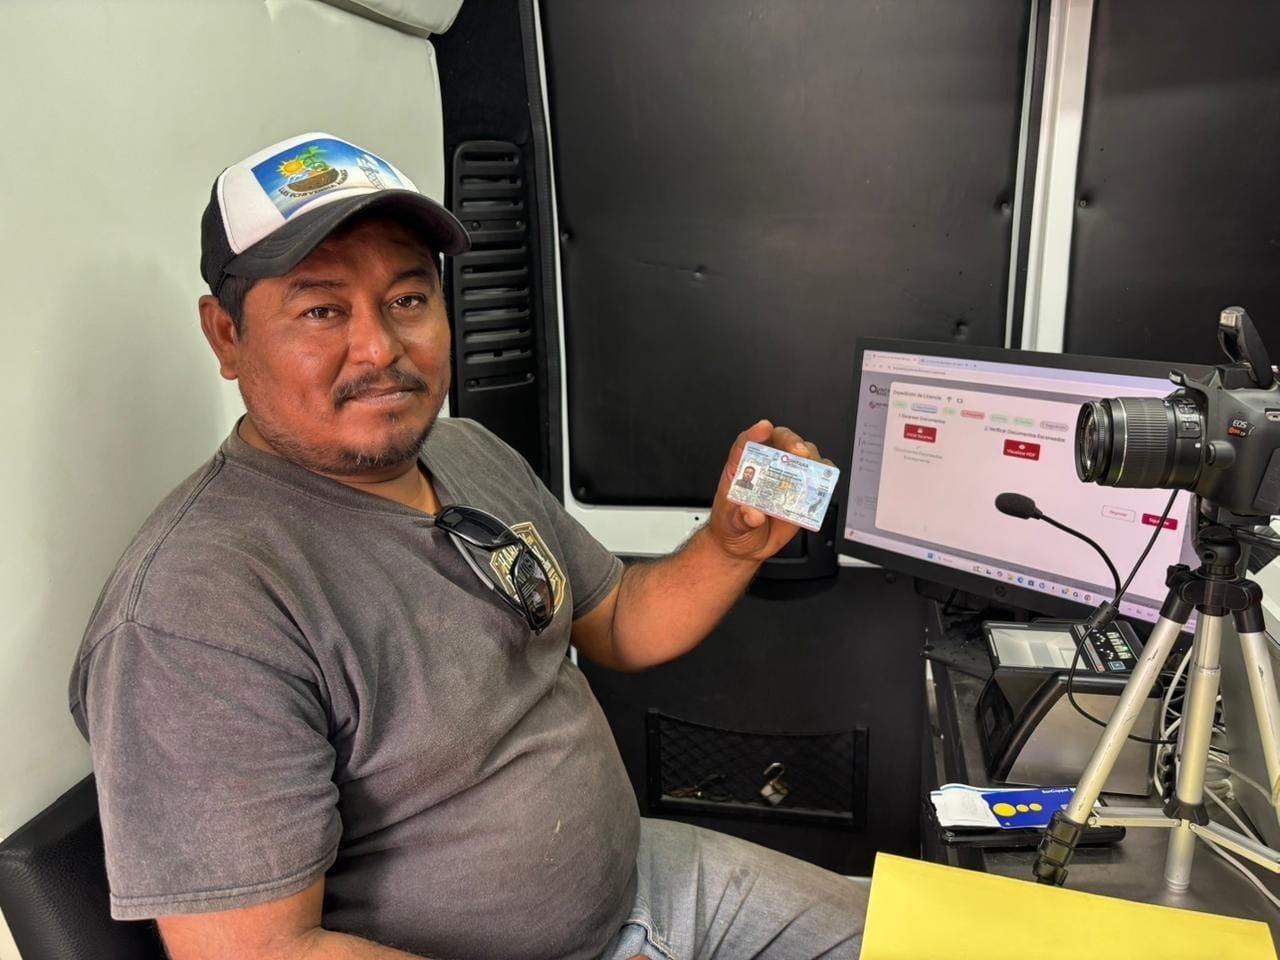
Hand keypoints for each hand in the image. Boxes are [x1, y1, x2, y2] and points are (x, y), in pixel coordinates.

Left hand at [707, 419, 832, 562]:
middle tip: (798, 451)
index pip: (746, 443)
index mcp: (742, 469)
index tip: (764, 427)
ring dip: (810, 456)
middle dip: (791, 441)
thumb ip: (740, 518)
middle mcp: (766, 468)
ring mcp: (785, 478)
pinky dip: (823, 477)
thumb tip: (752, 515)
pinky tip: (822, 482)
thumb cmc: (732, 527)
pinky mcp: (800, 493)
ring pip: (801, 455)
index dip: (755, 433)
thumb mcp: (730, 524)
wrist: (743, 547)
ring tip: (813, 466)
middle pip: (779, 441)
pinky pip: (816, 479)